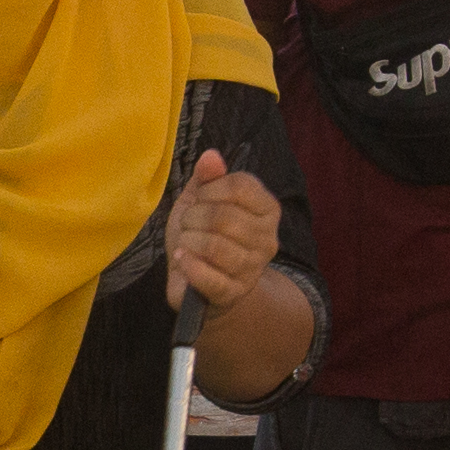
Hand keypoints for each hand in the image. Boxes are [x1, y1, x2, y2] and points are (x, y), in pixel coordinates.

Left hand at [160, 149, 279, 313]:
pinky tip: (182, 260)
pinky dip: (188, 265)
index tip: (199, 198)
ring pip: (216, 247)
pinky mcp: (233, 293)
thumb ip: (208, 177)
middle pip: (225, 217)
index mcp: (266, 210)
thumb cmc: (202, 234)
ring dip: (189, 241)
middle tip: (188, 223)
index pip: (241, 186)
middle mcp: (267, 240)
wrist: (199, 282)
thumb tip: (211, 156)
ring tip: (186, 243)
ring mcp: (252, 269)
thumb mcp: (201, 200)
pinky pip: (209, 277)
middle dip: (194, 217)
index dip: (210, 189)